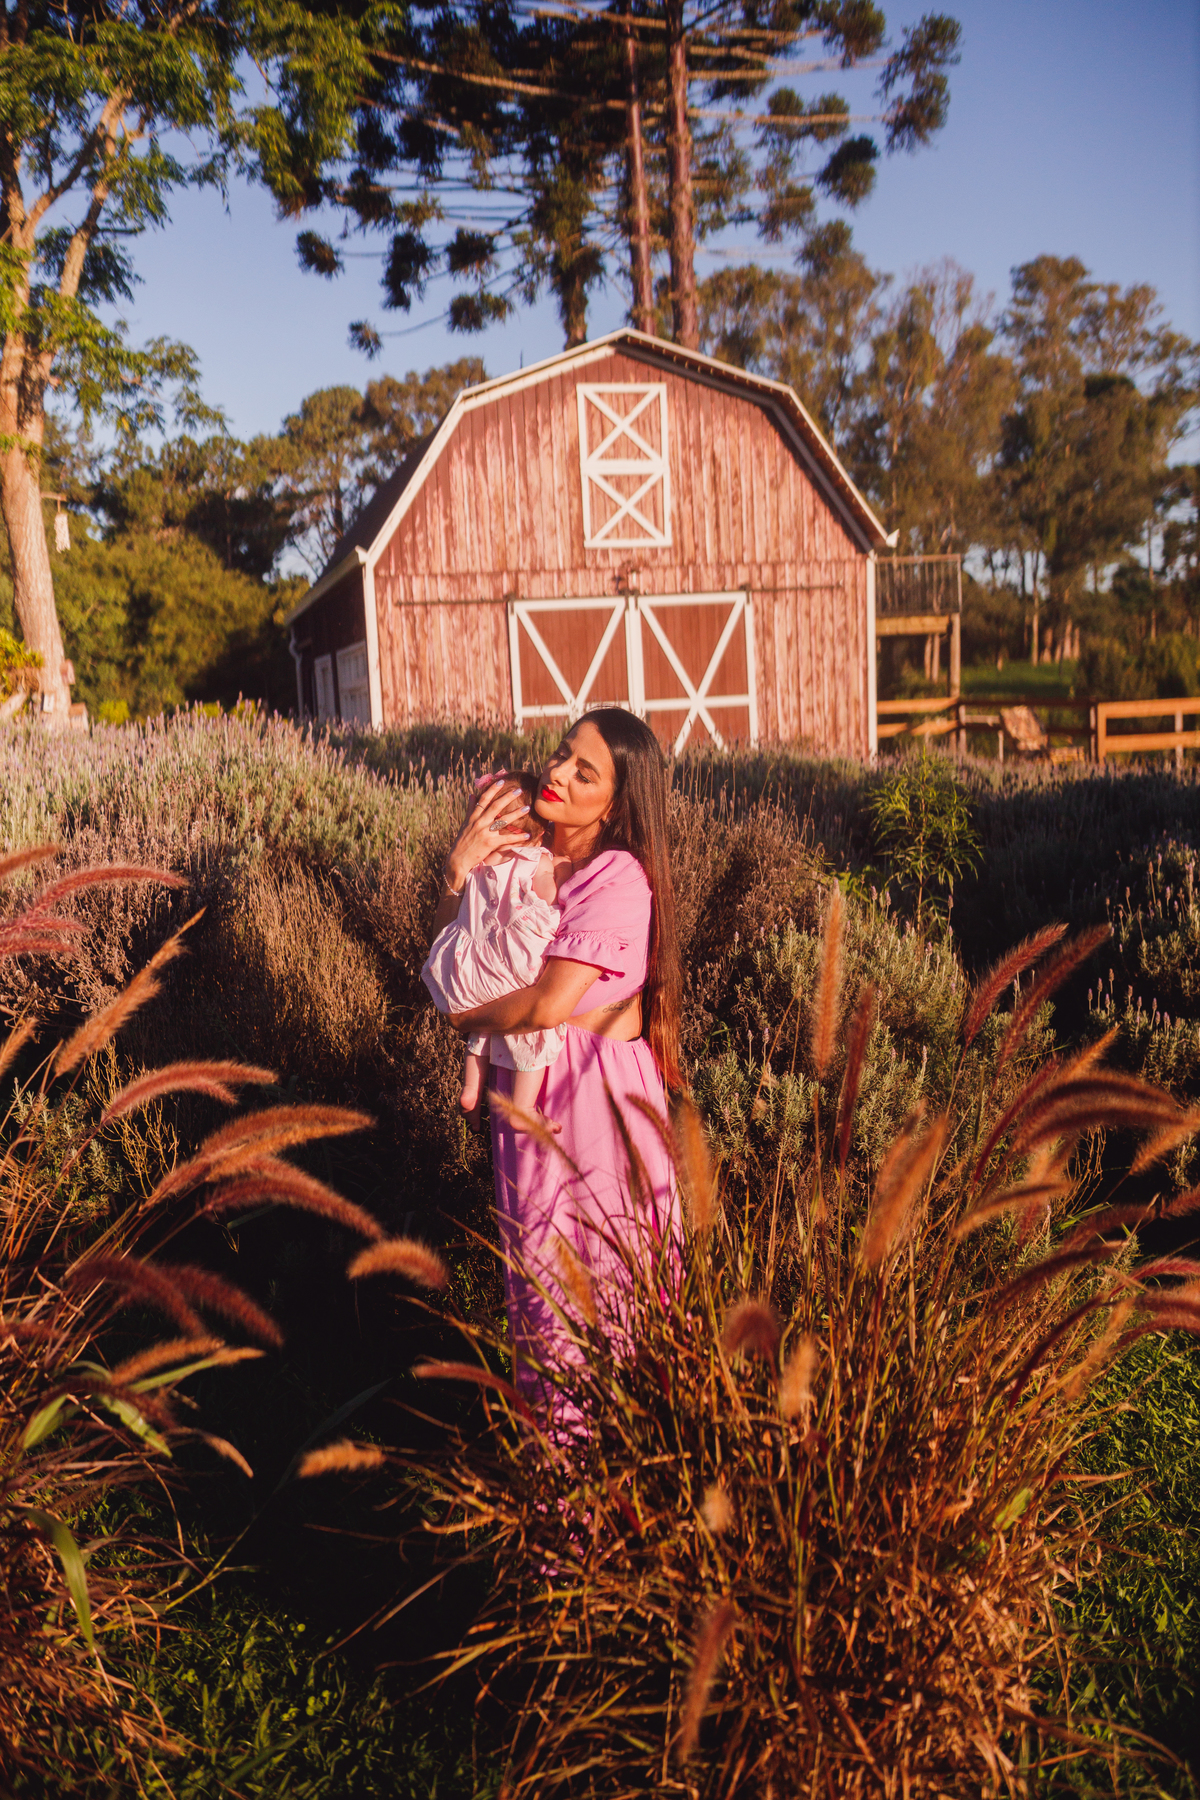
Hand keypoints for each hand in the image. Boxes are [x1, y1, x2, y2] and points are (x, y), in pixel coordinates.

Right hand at [441, 773, 530, 895]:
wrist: (458, 859)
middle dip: (507, 797)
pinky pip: (507, 839)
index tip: (502, 781)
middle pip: (495, 806)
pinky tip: (527, 835)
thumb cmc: (462, 841)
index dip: (493, 789)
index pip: (484, 799)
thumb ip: (471, 809)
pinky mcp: (491, 844)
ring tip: (527, 808)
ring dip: (516, 813)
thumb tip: (472, 794)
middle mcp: (479, 822)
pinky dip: (518, 837)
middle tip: (519, 790)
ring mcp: (485, 832)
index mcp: (474, 816)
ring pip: (503, 820)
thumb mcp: (465, 823)